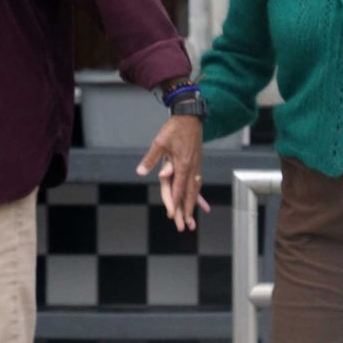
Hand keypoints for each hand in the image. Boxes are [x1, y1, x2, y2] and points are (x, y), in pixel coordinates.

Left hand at [136, 115, 209, 230]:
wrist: (190, 117)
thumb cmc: (174, 129)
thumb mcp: (159, 143)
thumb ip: (151, 159)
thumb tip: (141, 171)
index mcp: (183, 165)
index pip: (178, 189)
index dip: (175, 203)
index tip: (172, 216)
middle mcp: (192, 168)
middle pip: (190, 194)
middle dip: (187, 211)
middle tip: (186, 225)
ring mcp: (196, 166)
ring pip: (195, 190)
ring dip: (194, 205)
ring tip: (193, 219)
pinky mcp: (197, 164)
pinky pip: (198, 183)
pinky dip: (198, 194)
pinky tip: (201, 203)